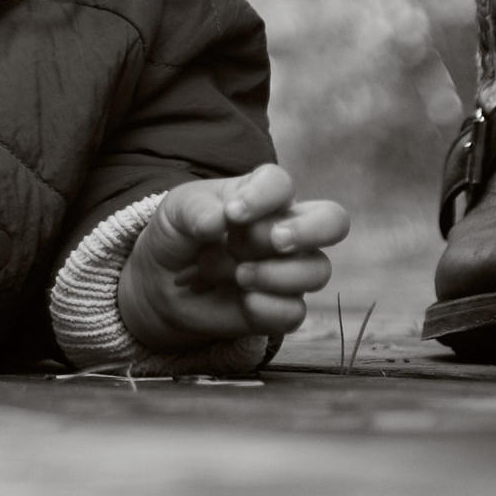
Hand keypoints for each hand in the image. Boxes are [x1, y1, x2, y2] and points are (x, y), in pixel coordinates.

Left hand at [116, 165, 348, 351]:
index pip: (282, 184)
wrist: (161, 284)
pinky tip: (243, 301)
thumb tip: (220, 221)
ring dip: (273, 274)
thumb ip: (196, 210)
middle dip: (307, 231)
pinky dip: (267, 308)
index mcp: (260, 197)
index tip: (232, 214)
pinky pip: (295, 311)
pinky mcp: (281, 308)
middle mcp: (285, 229)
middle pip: (333, 221)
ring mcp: (288, 270)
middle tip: (274, 241)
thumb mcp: (176, 212)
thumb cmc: (178, 236)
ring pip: (317, 271)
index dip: (264, 196)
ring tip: (237, 275)